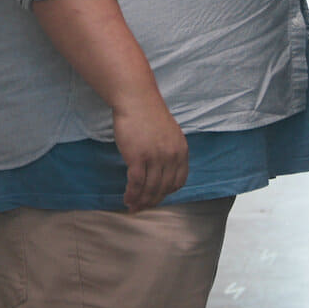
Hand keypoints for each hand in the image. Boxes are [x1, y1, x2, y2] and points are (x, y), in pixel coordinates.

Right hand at [113, 96, 188, 212]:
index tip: (157, 197)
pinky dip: (132, 194)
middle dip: (152, 201)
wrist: (136, 99)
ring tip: (132, 207)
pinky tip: (127, 198)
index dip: (167, 193)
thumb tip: (164, 168)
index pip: (178, 181)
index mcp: (181, 151)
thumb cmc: (148, 114)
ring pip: (149, 188)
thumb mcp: (169, 133)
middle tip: (142, 208)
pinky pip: (136, 183)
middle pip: (163, 188)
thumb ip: (170, 150)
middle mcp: (171, 156)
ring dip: (141, 201)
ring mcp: (156, 157)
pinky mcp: (138, 157)